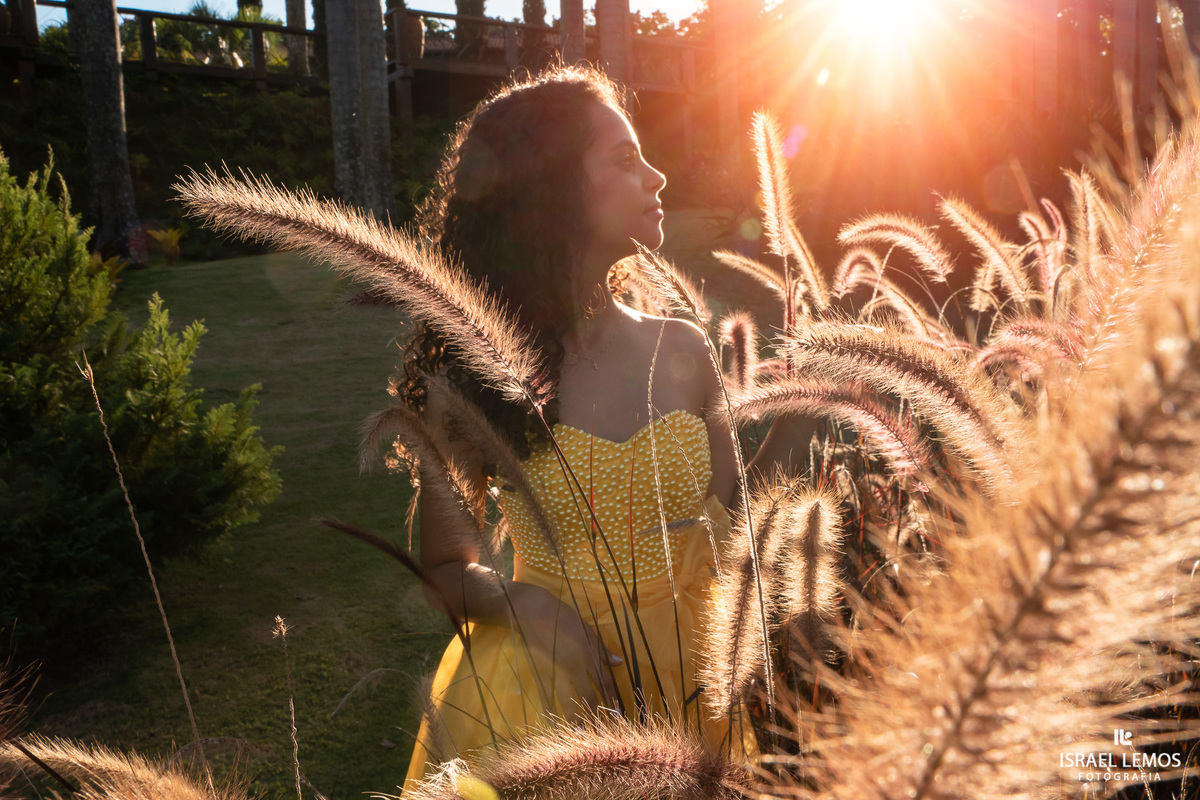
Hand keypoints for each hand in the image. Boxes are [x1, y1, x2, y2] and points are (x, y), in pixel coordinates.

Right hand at [508, 583, 622, 719]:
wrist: (535, 611)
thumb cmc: (564, 617)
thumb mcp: (588, 629)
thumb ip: (602, 649)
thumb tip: (619, 662)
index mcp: (589, 654)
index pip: (604, 681)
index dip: (611, 698)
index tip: (617, 713)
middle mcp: (576, 666)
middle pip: (589, 695)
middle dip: (596, 714)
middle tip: (601, 731)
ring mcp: (558, 671)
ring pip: (569, 700)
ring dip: (576, 717)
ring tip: (580, 732)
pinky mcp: (542, 672)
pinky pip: (548, 695)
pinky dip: (551, 709)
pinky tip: (554, 722)